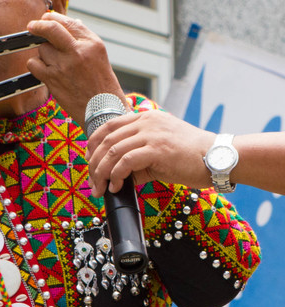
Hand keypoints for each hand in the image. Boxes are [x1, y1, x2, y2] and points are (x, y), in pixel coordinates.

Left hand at [25, 12, 125, 128]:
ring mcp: (63, 65)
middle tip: (32, 27)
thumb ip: (83, 37)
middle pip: (51, 29)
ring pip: (42, 48)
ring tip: (54, 62)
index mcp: (91, 43)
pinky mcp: (52, 79)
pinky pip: (33, 63)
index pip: (68, 22)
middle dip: (38, 25)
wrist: (102, 108)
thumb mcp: (99, 54)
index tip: (45, 19)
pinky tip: (45, 70)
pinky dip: (36, 65)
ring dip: (43, 53)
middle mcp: (77, 51)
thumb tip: (70, 22)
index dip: (52, 18)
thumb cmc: (102, 82)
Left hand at [86, 109, 213, 195]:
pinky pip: (125, 162)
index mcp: (146, 117)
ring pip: (112, 151)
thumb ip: (138, 157)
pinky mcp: (157, 149)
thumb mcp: (160, 150)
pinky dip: (116, 176)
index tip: (89, 161)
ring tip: (101, 188)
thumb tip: (119, 176)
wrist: (217, 158)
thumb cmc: (191, 156)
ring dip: (101, 173)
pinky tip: (117, 187)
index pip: (109, 125)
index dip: (93, 143)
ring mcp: (151, 134)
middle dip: (94, 163)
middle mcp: (146, 121)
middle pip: (106, 139)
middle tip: (92, 182)